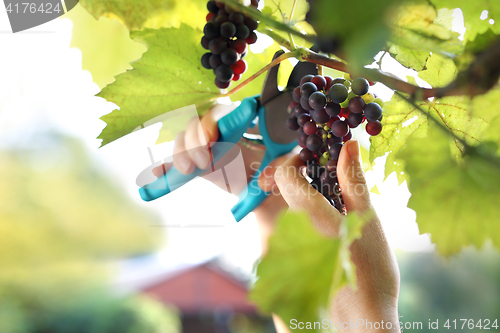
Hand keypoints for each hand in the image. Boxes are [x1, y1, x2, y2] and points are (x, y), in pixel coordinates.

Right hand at [151, 103, 292, 245]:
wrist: (271, 192)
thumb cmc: (280, 170)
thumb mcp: (287, 165)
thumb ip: (280, 168)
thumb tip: (265, 180)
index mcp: (241, 124)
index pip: (222, 113)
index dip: (212, 122)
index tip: (212, 139)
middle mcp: (219, 132)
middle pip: (197, 123)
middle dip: (195, 139)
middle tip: (203, 161)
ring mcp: (205, 147)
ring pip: (183, 140)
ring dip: (181, 153)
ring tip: (187, 171)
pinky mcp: (195, 165)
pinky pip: (175, 163)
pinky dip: (165, 168)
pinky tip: (157, 175)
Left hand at [270, 139, 399, 331]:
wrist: (359, 321)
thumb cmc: (370, 270)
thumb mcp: (367, 219)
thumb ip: (353, 180)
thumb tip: (347, 145)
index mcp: (306, 213)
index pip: (284, 172)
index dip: (296, 161)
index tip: (314, 162)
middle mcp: (286, 229)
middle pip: (283, 192)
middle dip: (302, 184)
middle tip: (329, 188)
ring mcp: (280, 250)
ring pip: (285, 214)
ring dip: (304, 207)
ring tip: (333, 218)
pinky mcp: (281, 266)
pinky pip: (286, 235)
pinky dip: (302, 228)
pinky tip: (325, 241)